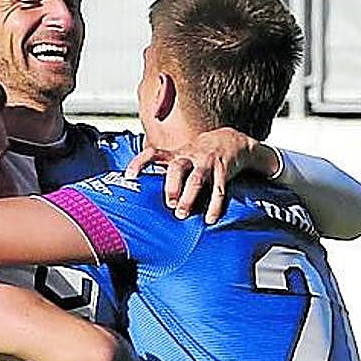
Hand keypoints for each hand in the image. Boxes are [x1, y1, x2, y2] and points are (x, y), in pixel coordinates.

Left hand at [124, 128, 260, 224]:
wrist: (231, 141)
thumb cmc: (199, 155)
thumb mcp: (181, 157)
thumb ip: (167, 173)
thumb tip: (144, 195)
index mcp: (176, 155)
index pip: (153, 154)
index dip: (139, 163)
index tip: (129, 176)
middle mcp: (190, 157)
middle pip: (177, 168)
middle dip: (171, 186)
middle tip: (168, 203)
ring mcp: (207, 163)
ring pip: (196, 179)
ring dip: (188, 197)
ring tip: (181, 213)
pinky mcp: (223, 171)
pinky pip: (219, 190)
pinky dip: (214, 206)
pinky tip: (209, 219)